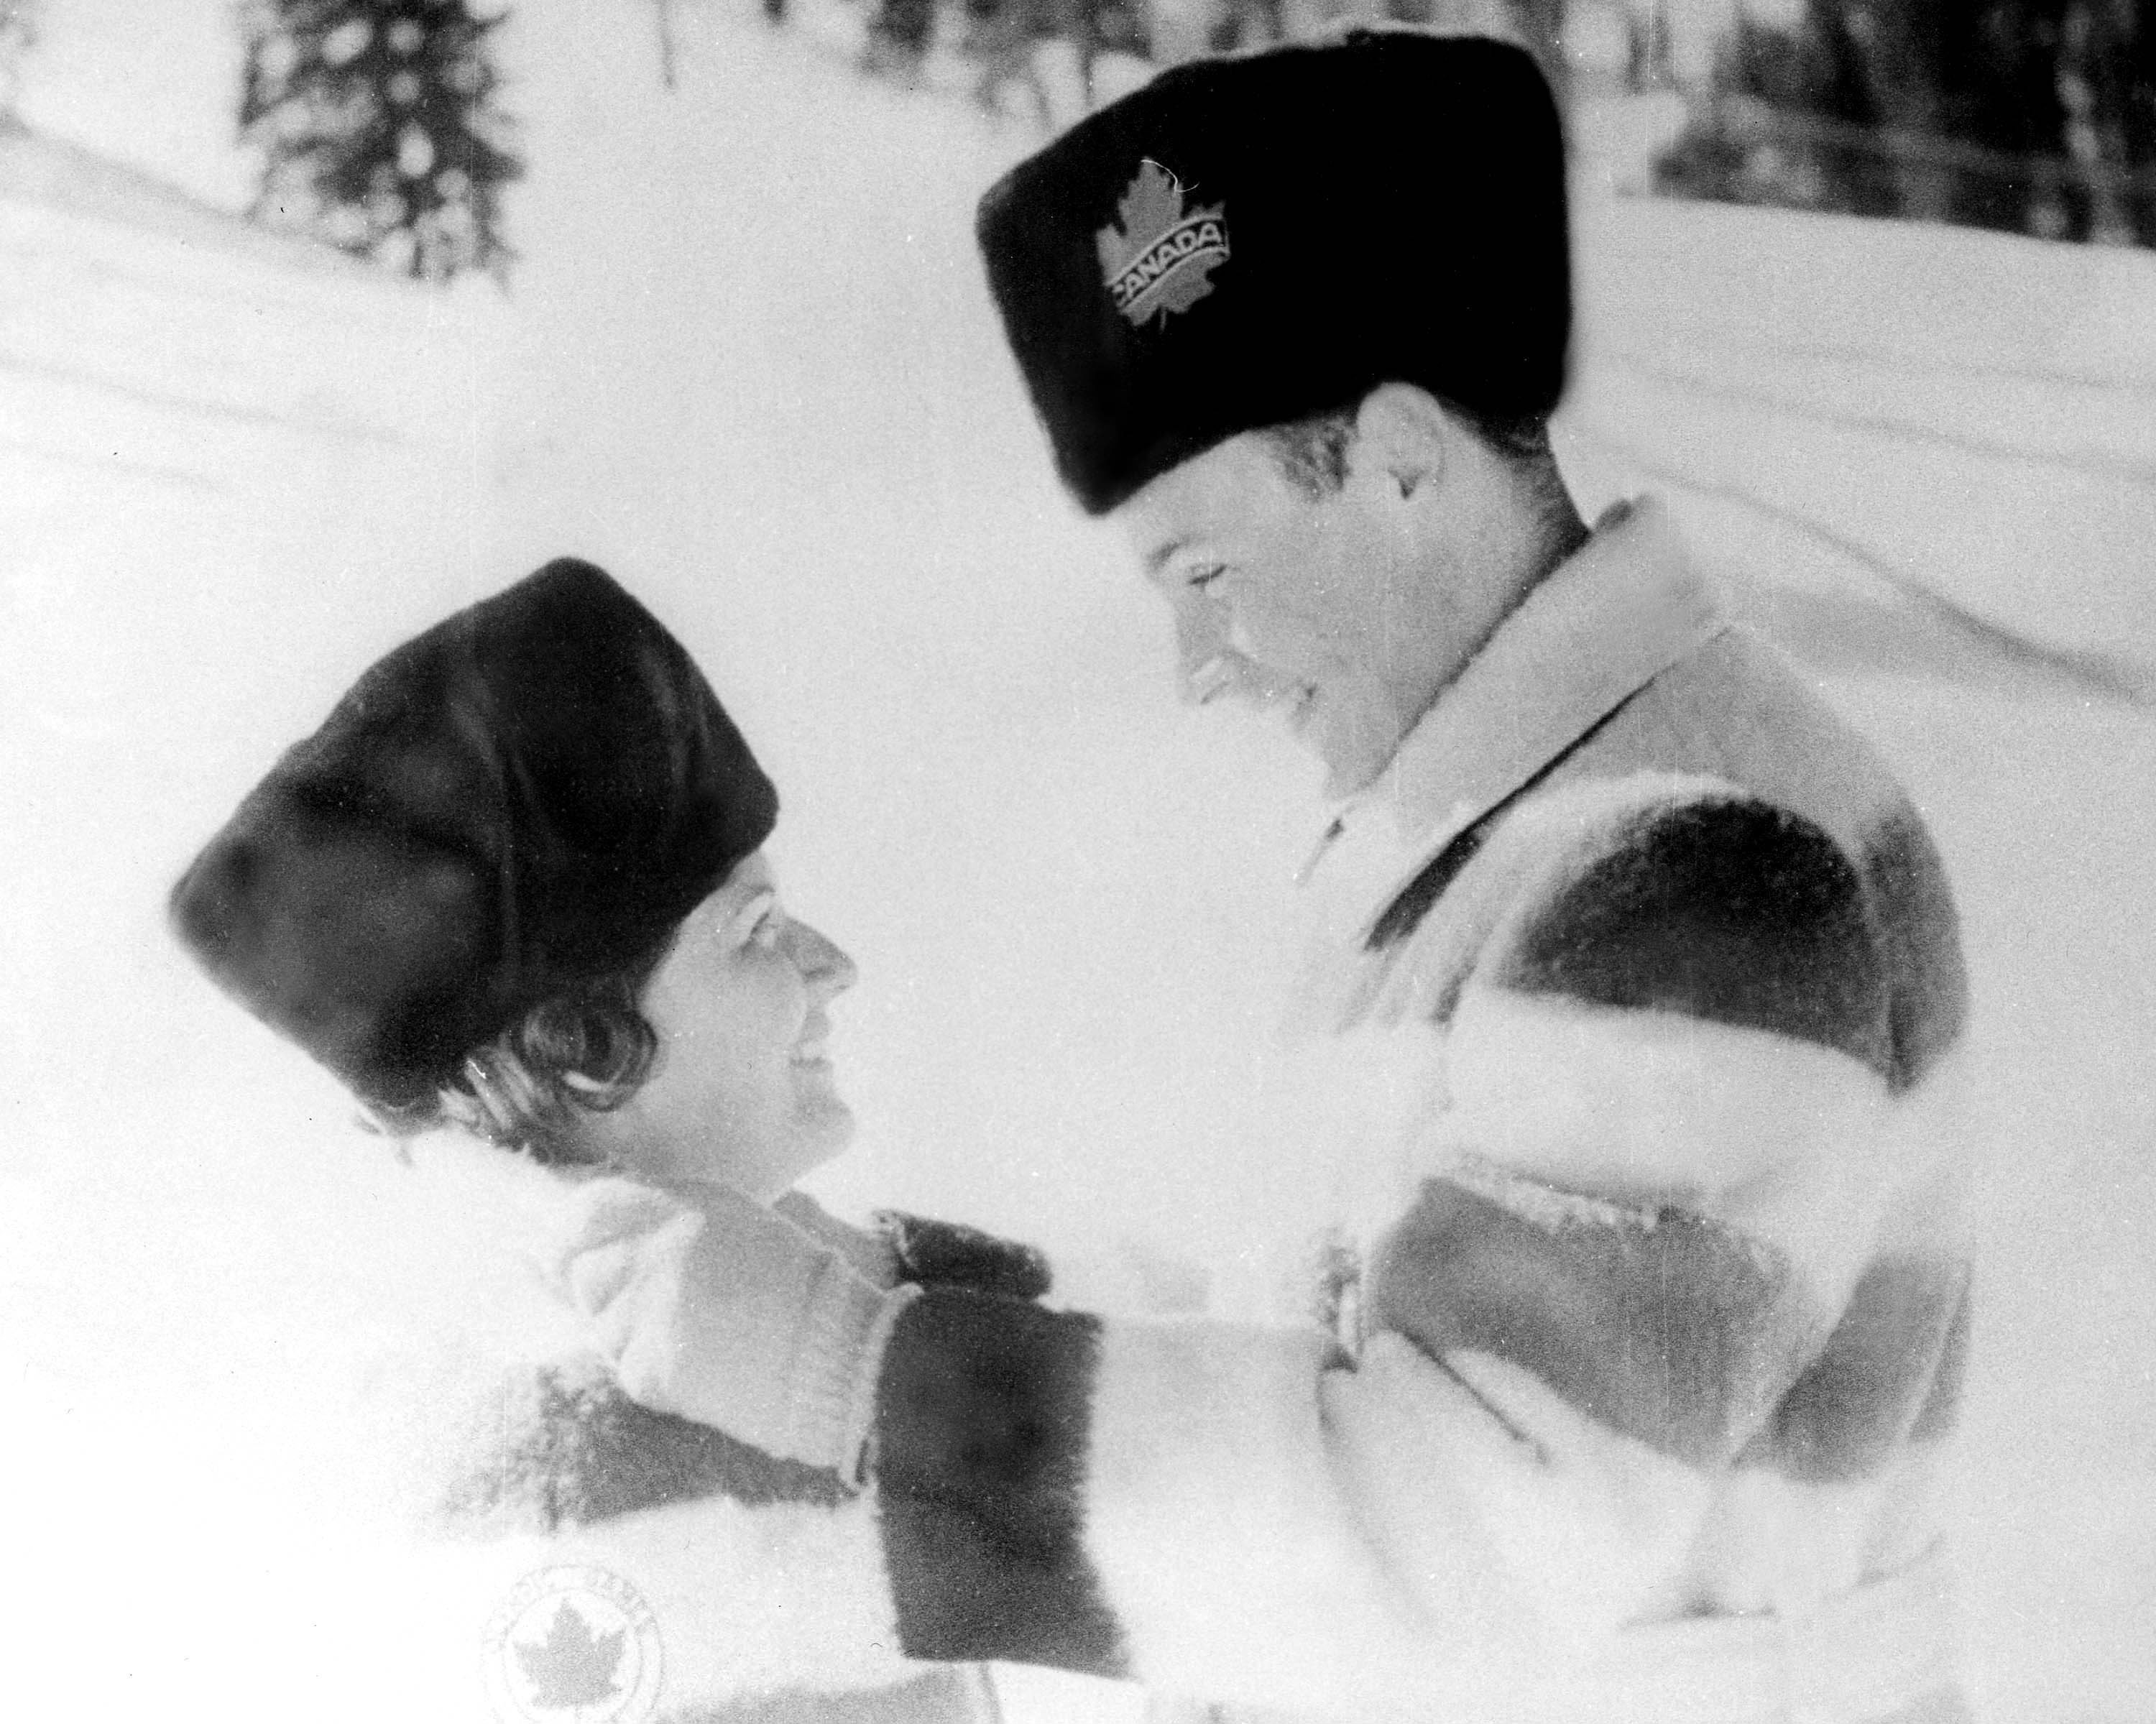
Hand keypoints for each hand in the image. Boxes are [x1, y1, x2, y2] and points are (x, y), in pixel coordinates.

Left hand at [538, 1176, 902, 1475]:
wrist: (836, 1351)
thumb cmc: (791, 1279)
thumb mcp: (730, 1216)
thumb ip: (663, 1211)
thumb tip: (593, 1216)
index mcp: (673, 1208)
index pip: (581, 1213)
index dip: (569, 1233)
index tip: (567, 1249)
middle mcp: (648, 1256)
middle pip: (582, 1274)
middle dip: (604, 1288)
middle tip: (659, 1301)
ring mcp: (643, 1317)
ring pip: (601, 1326)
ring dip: (631, 1332)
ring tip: (694, 1332)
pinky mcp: (647, 1372)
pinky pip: (626, 1369)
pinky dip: (653, 1370)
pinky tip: (701, 1362)